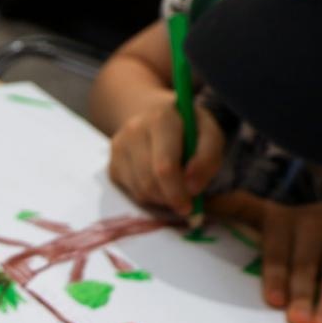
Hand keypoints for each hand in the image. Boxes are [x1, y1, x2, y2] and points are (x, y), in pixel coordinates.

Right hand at [108, 98, 223, 217]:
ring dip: (162, 198)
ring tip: (175, 189)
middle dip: (170, 198)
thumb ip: (208, 158)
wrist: (155, 117)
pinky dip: (150, 196)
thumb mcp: (209, 133)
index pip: (164, 166)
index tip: (191, 204)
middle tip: (185, 205)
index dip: (178, 190)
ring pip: (141, 191)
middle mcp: (134, 130)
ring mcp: (119, 148)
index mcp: (161, 118)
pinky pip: (132, 193)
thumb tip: (192, 189)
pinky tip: (160, 183)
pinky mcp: (112, 165)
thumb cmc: (188, 129)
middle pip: (150, 182)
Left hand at [208, 193, 321, 322]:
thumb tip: (195, 204)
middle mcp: (315, 225)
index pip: (275, 247)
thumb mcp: (266, 216)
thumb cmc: (292, 232)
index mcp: (282, 220)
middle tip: (297, 322)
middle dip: (302, 294)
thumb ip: (235, 210)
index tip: (273, 301)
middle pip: (307, 264)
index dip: (275, 273)